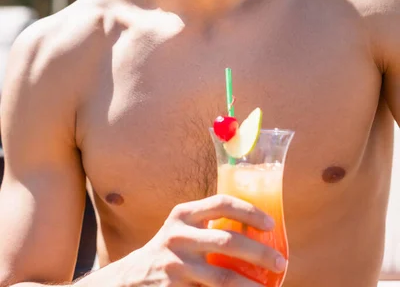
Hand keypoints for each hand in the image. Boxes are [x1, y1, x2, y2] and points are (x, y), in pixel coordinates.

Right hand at [122, 194, 286, 285]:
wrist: (128, 281)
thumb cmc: (168, 252)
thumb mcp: (181, 230)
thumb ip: (207, 225)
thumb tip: (256, 230)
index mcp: (183, 215)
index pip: (221, 203)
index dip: (249, 211)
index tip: (270, 223)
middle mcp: (178, 236)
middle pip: (228, 241)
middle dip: (259, 253)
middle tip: (280, 262)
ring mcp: (175, 265)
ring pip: (223, 277)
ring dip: (251, 286)